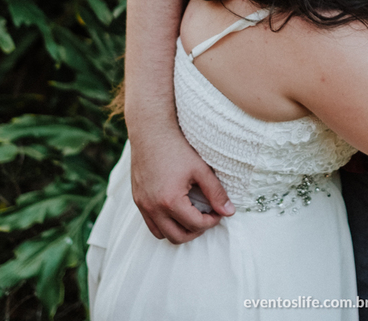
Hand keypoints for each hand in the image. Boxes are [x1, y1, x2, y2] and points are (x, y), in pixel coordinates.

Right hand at [130, 129, 233, 243]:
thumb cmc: (176, 147)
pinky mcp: (137, 199)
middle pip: (178, 237)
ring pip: (162, 234)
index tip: (218, 211)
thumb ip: (216, 192)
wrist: (150, 131)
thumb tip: (229, 212)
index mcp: (170, 201)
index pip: (195, 225)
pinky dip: (164, 224)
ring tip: (192, 216)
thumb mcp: (200, 169)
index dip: (212, 221)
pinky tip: (177, 210)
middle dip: (196, 231)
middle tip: (207, 217)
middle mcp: (153, 207)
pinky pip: (151, 223)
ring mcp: (142, 205)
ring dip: (179, 230)